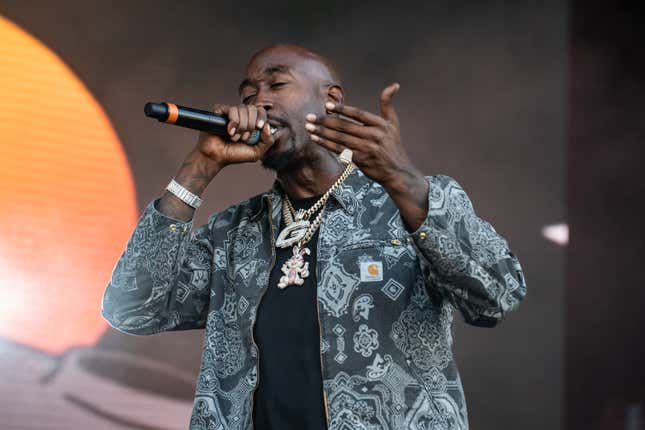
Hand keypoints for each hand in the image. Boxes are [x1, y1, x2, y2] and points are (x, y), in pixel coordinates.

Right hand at [195, 103, 275, 169]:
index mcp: (251, 122)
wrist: (217, 157)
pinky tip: (229, 132)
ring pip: (241, 109)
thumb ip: (267, 141)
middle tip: (244, 137)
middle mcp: (241, 116)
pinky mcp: (219, 112)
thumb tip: (267, 126)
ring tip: (235, 137)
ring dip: (240, 127)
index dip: (261, 117)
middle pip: (252, 109)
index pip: (260, 111)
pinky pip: (230, 109)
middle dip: (250, 125)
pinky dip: (232, 123)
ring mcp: (230, 113)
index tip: (259, 127)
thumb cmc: (234, 154)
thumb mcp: (256, 152)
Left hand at [305, 83, 429, 230]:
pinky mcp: (360, 160)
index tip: (327, 105)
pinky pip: (340, 150)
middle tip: (309, 117)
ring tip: (308, 127)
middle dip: (325, 121)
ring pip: (340, 139)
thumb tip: (394, 85)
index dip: (342, 109)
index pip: (358, 114)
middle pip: (345, 126)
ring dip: (322, 133)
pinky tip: (316, 139)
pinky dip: (326, 144)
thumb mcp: (393, 123)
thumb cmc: (393, 144)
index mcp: (380, 124)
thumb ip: (387, 104)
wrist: (397, 171)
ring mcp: (366, 149)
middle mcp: (374, 136)